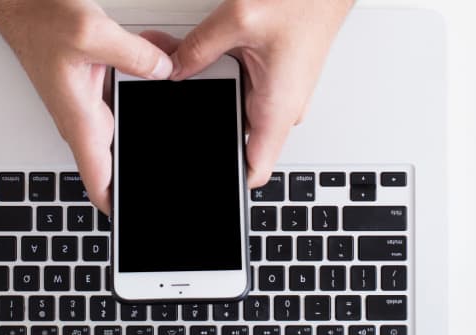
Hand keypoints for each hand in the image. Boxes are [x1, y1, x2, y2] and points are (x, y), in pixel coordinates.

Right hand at [0, 0, 172, 212]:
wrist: (20, 3)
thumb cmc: (38, 19)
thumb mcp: (93, 32)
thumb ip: (135, 56)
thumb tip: (166, 71)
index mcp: (80, 119)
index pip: (99, 181)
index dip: (118, 206)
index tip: (138, 219)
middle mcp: (83, 116)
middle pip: (123, 153)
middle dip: (150, 154)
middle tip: (180, 153)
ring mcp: (90, 101)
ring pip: (133, 116)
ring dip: (156, 103)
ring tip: (176, 77)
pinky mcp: (95, 83)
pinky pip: (130, 89)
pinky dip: (149, 74)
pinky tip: (163, 55)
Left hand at [169, 0, 354, 186]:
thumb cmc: (305, 2)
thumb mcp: (238, 20)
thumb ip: (198, 50)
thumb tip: (171, 70)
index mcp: (278, 107)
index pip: (253, 170)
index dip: (226, 177)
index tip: (200, 176)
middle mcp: (281, 106)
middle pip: (231, 130)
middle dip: (197, 113)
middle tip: (170, 90)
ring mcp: (279, 94)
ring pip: (231, 103)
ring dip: (206, 86)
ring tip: (178, 60)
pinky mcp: (275, 78)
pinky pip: (241, 84)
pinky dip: (218, 71)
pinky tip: (197, 53)